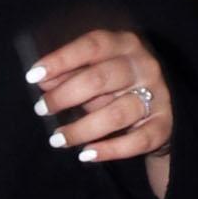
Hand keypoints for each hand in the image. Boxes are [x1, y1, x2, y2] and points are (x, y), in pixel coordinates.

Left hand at [27, 27, 173, 193]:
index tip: (33, 76)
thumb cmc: (120, 86)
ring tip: (58, 139)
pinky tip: (86, 154)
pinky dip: (109, 150)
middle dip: (65, 95)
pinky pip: (136, 142)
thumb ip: (72, 74)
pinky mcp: (163, 126)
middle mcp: (145, 67)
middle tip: (41, 109)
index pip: (92, 46)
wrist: (163, 109)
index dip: (61, 60)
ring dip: (81, 129)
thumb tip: (42, 80)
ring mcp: (158, 96)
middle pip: (101, 79)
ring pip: (115, 114)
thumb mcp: (98, 72)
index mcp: (126, 44)